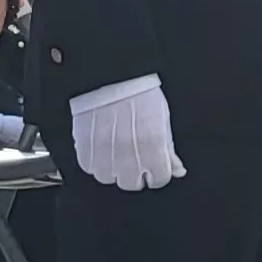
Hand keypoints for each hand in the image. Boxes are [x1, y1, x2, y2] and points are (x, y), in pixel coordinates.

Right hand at [68, 78, 185, 190]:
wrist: (111, 77)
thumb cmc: (140, 94)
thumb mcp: (163, 120)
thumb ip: (169, 150)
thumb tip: (177, 170)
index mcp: (153, 150)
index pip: (159, 180)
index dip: (158, 174)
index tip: (155, 167)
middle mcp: (128, 158)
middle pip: (131, 184)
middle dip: (135, 175)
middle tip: (135, 159)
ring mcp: (104, 155)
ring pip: (108, 178)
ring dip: (113, 169)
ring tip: (116, 152)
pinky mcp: (84, 149)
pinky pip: (89, 167)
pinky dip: (95, 161)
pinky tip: (101, 147)